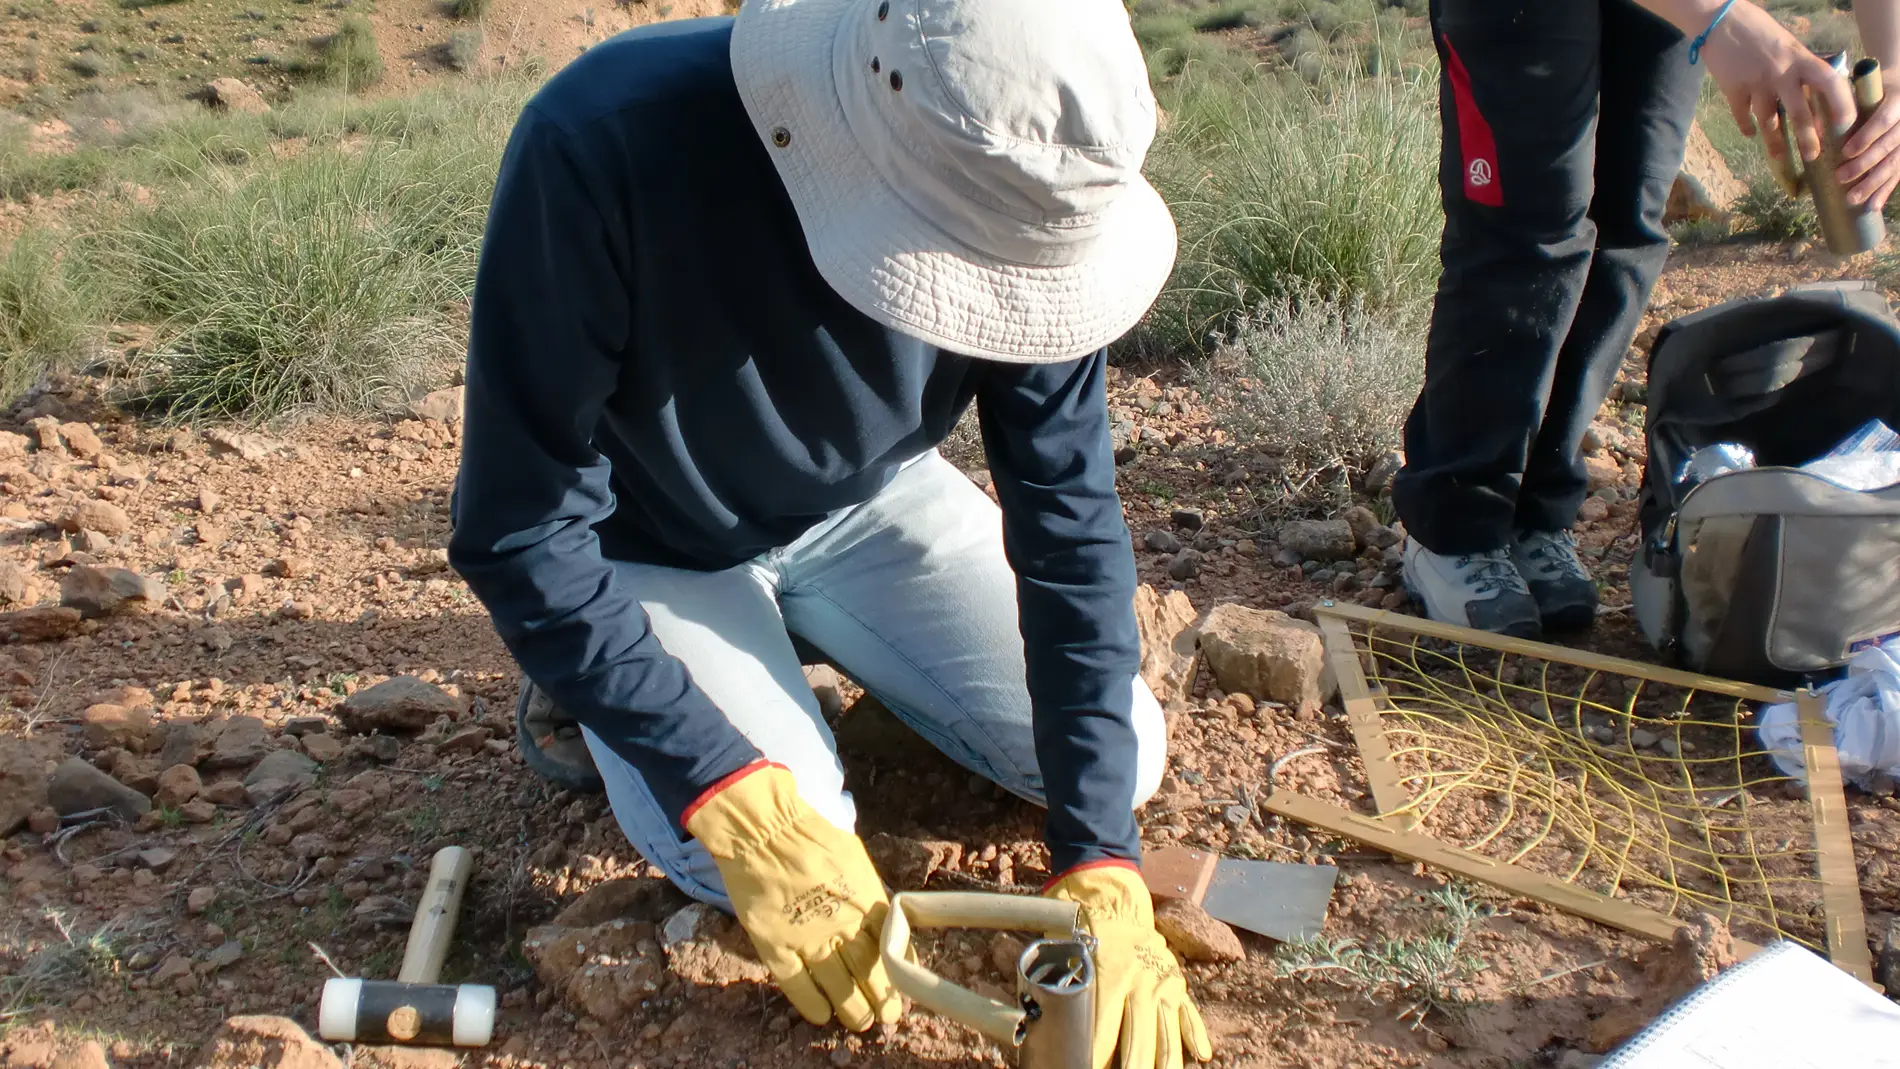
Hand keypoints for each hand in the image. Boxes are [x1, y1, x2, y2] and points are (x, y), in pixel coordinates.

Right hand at [682, 761, 901, 1030]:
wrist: (763, 828)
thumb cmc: (810, 834)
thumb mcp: (854, 859)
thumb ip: (868, 892)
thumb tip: (881, 918)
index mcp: (867, 901)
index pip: (891, 947)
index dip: (898, 972)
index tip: (903, 988)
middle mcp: (843, 925)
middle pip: (869, 973)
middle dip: (882, 999)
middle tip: (888, 1017)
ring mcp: (809, 938)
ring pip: (838, 987)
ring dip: (853, 1009)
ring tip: (861, 1023)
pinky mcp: (777, 946)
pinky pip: (798, 985)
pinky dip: (812, 1004)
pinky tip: (822, 1016)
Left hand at [1045, 862, 1212, 1068]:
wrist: (1111, 892)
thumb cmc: (1081, 925)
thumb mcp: (1063, 951)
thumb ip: (1061, 986)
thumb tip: (1044, 1023)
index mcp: (1110, 975)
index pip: (1103, 1030)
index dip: (1095, 1056)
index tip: (1086, 1067)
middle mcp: (1141, 982)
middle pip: (1139, 1038)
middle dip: (1132, 1066)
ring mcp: (1162, 983)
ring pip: (1166, 1032)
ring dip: (1163, 1061)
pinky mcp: (1176, 981)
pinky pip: (1190, 1012)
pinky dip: (1196, 1035)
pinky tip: (1201, 1056)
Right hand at [1696, 1, 1855, 164]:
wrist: (1720, 22)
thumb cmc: (1758, 30)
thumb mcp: (1789, 43)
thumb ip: (1800, 66)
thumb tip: (1813, 90)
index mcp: (1800, 58)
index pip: (1829, 83)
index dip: (1841, 105)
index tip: (1844, 125)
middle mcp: (1780, 73)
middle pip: (1799, 113)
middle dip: (1808, 139)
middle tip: (1813, 157)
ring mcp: (1755, 83)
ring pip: (1768, 121)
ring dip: (1774, 143)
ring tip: (1778, 157)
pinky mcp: (1732, 89)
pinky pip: (1741, 115)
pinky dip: (1746, 127)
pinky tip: (1750, 134)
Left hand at [1840, 69, 1899, 208]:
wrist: (1896, 90)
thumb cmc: (1870, 91)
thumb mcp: (1860, 91)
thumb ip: (1844, 105)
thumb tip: (1811, 124)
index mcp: (1896, 101)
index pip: (1883, 120)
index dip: (1867, 136)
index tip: (1846, 151)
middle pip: (1888, 146)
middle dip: (1865, 164)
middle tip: (1841, 178)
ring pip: (1894, 163)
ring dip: (1874, 184)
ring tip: (1853, 199)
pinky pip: (1899, 174)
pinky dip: (1886, 191)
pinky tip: (1874, 206)